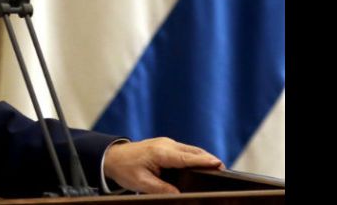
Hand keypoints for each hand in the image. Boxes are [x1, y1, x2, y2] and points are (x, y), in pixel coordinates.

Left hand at [103, 137, 223, 193]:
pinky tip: (201, 164)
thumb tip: (179, 194)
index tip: (219, 165)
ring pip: (190, 150)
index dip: (204, 161)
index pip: (187, 157)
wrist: (112, 156)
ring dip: (202, 157)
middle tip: (224, 171)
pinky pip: (185, 150)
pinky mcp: (166, 145)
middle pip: (193, 152)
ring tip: (217, 169)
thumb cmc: (125, 169)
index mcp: (160, 152)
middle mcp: (166, 144)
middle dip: (209, 159)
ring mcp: (166, 143)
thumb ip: (162, 189)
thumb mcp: (142, 183)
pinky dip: (195, 156)